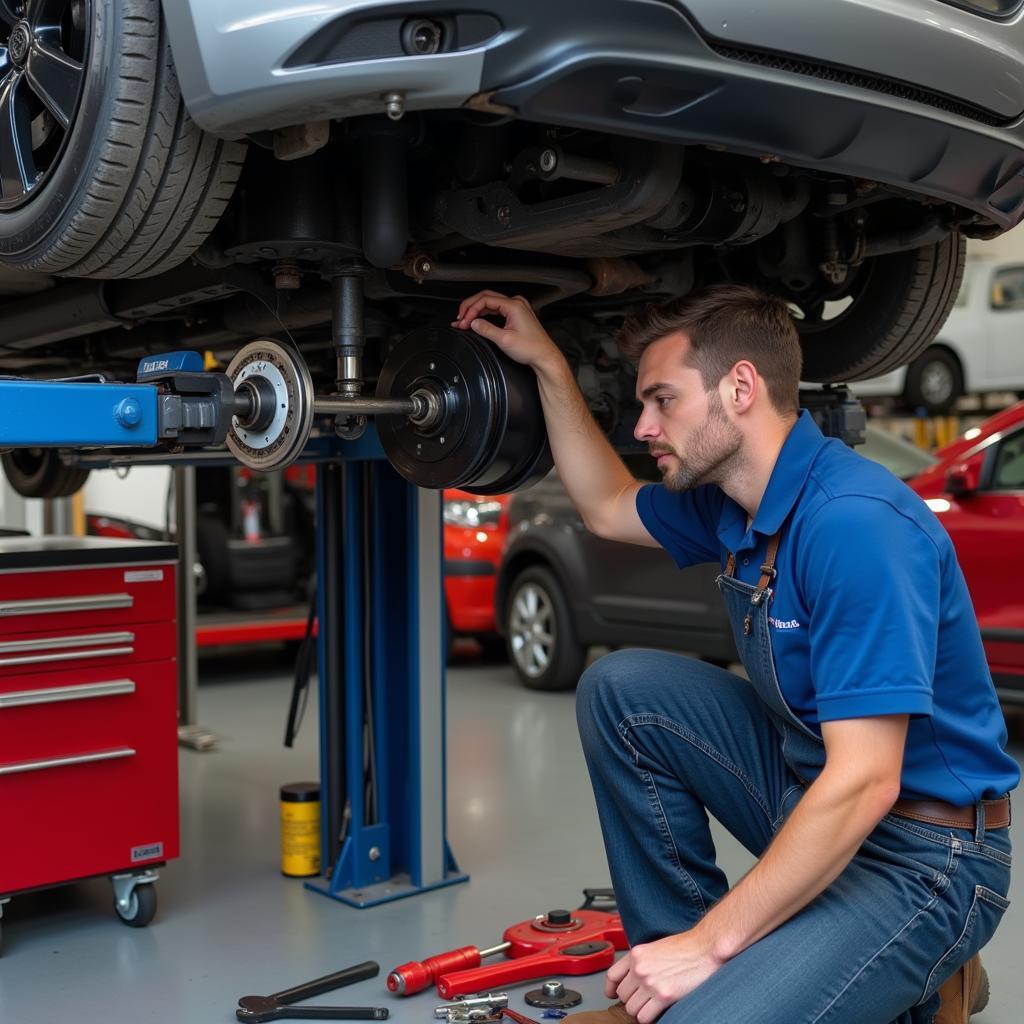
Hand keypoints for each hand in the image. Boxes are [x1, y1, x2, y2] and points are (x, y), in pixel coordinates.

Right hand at [451, 291, 560, 368]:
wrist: (544, 357)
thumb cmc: (531, 348)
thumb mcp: (504, 340)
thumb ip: (486, 329)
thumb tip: (473, 323)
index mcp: (514, 305)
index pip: (485, 300)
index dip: (471, 310)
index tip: (463, 321)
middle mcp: (516, 303)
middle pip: (486, 297)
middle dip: (470, 307)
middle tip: (459, 318)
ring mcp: (517, 308)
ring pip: (490, 304)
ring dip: (476, 311)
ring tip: (464, 320)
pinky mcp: (516, 315)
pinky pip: (496, 310)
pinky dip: (484, 315)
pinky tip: (476, 320)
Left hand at [604, 932, 722, 1023]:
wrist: (704, 948)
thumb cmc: (684, 947)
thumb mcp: (655, 947)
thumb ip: (641, 961)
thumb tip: (633, 978)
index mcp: (636, 954)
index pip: (612, 976)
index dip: (610, 989)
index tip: (612, 995)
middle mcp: (640, 968)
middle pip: (622, 995)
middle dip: (631, 1000)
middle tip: (643, 1000)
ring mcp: (650, 982)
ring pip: (631, 1009)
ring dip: (640, 1010)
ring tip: (652, 1005)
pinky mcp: (663, 996)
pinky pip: (644, 1017)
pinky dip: (648, 1017)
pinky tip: (658, 1011)